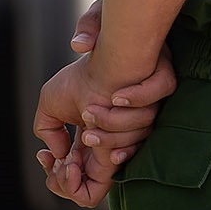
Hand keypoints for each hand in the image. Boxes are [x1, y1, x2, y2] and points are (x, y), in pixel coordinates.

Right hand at [33, 0, 176, 207]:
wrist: (96, 40)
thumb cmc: (80, 72)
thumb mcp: (52, 100)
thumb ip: (48, 127)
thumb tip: (56, 150)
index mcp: (113, 132)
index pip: (111, 162)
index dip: (97, 169)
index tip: (72, 165)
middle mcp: (135, 121)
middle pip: (131, 148)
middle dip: (105, 146)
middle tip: (84, 136)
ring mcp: (151, 101)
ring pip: (146, 124)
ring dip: (116, 123)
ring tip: (91, 111)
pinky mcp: (163, 76)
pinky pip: (162, 90)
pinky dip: (141, 97)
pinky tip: (119, 96)